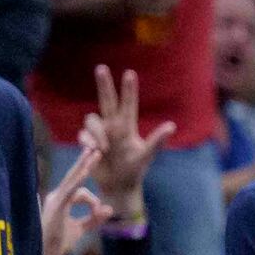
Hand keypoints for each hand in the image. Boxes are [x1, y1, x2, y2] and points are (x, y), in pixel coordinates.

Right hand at [40, 141, 111, 254]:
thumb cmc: (60, 243)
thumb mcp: (81, 229)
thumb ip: (94, 219)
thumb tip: (110, 209)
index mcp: (61, 201)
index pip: (80, 191)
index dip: (93, 201)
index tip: (100, 213)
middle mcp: (57, 197)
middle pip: (73, 176)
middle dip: (85, 162)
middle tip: (96, 149)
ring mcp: (55, 200)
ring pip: (72, 179)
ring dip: (84, 166)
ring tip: (95, 154)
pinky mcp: (56, 206)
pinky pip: (69, 190)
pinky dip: (78, 180)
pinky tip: (86, 171)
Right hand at [79, 65, 176, 217]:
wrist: (118, 186)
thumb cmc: (135, 170)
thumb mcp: (146, 155)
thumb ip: (157, 140)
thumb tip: (171, 126)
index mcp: (127, 127)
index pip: (128, 104)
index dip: (129, 89)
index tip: (130, 73)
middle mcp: (113, 126)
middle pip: (106, 100)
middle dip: (104, 85)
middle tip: (101, 67)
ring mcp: (99, 134)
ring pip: (91, 120)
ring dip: (95, 132)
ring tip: (102, 148)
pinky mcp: (88, 143)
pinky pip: (82, 135)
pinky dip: (87, 142)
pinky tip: (94, 152)